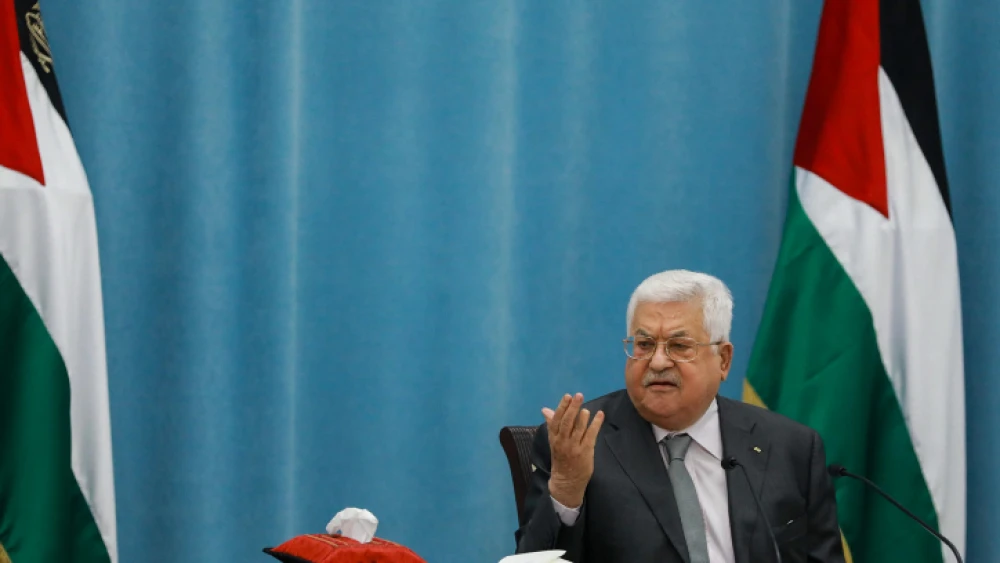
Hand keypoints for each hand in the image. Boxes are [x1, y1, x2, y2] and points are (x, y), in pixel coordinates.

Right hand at [542, 393, 604, 508]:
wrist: (566, 481)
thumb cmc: (561, 458)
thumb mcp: (554, 441)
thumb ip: (552, 424)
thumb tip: (545, 409)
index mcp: (554, 438)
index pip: (556, 420)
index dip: (562, 407)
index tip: (567, 396)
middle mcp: (563, 441)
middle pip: (567, 422)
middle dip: (573, 408)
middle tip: (578, 396)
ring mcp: (574, 447)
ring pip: (578, 429)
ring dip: (582, 417)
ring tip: (586, 409)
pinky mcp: (586, 451)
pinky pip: (591, 435)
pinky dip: (596, 424)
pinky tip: (600, 415)